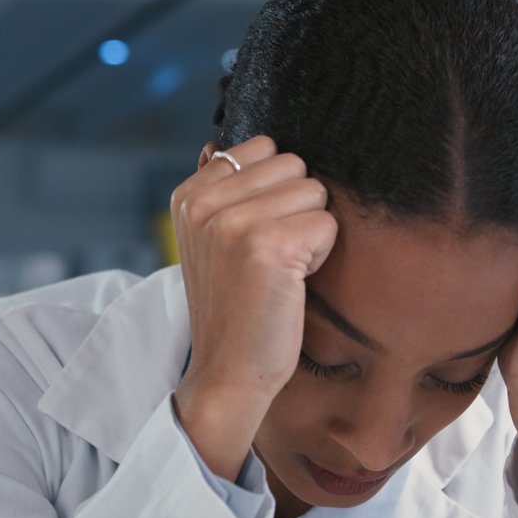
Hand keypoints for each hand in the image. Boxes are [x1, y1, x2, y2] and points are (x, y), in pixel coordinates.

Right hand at [168, 136, 336, 480]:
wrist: (229, 372)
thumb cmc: (235, 306)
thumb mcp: (209, 241)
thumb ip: (218, 190)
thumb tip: (217, 144)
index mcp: (189, 194)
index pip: (264, 148)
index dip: (276, 191)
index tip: (256, 237)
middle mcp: (206, 202)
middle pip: (294, 165)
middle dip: (297, 208)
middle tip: (272, 257)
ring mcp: (235, 222)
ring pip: (314, 191)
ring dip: (311, 230)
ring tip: (282, 269)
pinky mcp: (269, 246)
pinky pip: (327, 223)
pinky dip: (321, 254)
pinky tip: (293, 283)